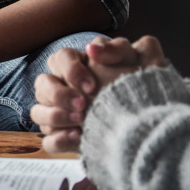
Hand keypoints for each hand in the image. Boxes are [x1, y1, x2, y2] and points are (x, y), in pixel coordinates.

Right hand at [30, 35, 166, 152]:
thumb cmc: (144, 89)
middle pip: (42, 84)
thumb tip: (91, 48)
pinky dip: (60, 139)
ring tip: (81, 121)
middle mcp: (63, 89)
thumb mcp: (141, 62)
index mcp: (77, 67)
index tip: (92, 86)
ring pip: (37, 112)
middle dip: (59, 94)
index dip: (71, 70)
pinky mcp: (63, 138)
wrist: (152, 123)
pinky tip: (78, 137)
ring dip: (56, 116)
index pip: (59, 59)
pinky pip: (48, 140)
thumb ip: (117, 49)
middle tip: (82, 104)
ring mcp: (60, 114)